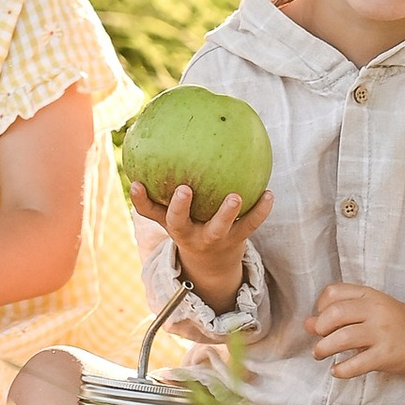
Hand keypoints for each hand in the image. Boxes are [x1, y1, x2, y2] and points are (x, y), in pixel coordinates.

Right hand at [131, 175, 271, 308]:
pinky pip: (250, 225)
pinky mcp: (237, 240)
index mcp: (173, 225)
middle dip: (179, 208)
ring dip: (226, 213)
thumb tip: (154, 140)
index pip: (151, 213)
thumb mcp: (173, 213)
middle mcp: (190, 234)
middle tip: (183, 189)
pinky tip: (268, 193)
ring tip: (235, 196)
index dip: (141, 200)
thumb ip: (164, 186)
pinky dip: (261, 210)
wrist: (213, 265)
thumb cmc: (190, 225)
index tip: (135, 183)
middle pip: (180, 224)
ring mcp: (214, 239)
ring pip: (219, 228)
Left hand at [306, 285, 404, 380]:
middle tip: (318, 339)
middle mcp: (375, 310)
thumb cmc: (397, 322)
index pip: (333, 292)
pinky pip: (357, 363)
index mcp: (369, 294)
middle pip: (334, 313)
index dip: (320, 306)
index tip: (322, 319)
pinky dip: (341, 369)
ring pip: (342, 338)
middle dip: (319, 328)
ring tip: (320, 354)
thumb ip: (341, 314)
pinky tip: (337, 370)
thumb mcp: (371, 310)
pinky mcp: (387, 355)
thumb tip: (307, 323)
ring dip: (323, 348)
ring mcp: (382, 333)